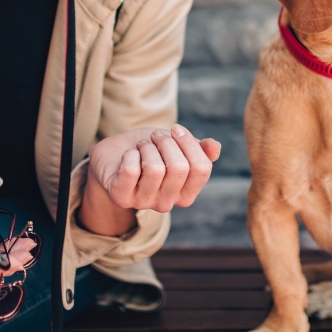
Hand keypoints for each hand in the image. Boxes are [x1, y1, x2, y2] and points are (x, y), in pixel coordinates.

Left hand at [87, 125, 220, 217]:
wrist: (115, 155)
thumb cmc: (151, 151)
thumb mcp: (177, 146)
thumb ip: (199, 149)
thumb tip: (215, 147)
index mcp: (186, 193)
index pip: (202, 169)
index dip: (190, 144)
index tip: (176, 129)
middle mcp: (167, 203)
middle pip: (179, 168)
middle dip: (166, 142)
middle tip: (155, 136)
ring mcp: (144, 202)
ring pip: (154, 168)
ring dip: (147, 147)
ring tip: (142, 146)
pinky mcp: (121, 197)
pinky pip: (131, 171)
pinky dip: (130, 154)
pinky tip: (128, 155)